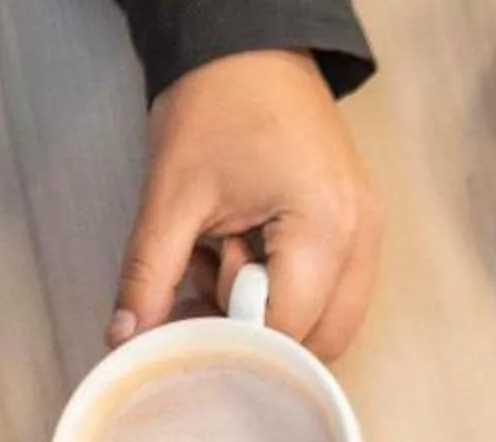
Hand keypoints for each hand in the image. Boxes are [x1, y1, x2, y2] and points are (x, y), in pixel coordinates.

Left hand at [111, 50, 381, 359]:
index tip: (185, 325)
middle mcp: (362, 239)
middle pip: (322, 341)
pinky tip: (251, 253)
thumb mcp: (171, 193)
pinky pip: (334, 295)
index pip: (286, 330)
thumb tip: (127, 338)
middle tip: (206, 287)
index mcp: (324, 228)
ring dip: (275, 315)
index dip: (233, 340)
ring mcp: (369, 235)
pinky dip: (291, 293)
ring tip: (227, 258)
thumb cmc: (217, 104)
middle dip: (260, 333)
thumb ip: (150, 274)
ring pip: (331, 324)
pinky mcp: (361, 230)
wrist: (249, 47)